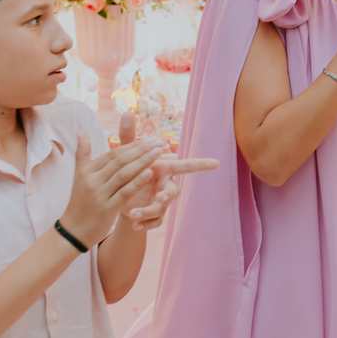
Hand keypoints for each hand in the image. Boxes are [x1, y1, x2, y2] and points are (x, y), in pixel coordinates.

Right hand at [58, 127, 165, 248]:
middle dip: (142, 150)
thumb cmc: (80, 201)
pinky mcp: (106, 208)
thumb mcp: (79, 176)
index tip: (151, 139)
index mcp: (87, 170)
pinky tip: (150, 173)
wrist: (73, 231)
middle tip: (160, 142)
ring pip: (123, 174)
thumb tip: (81, 131)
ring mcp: (98, 194)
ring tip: (159, 153)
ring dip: (143, 161)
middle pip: (120, 160)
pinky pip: (124, 192)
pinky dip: (137, 182)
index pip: (114, 153)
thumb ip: (82, 154)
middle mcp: (92, 180)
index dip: (133, 145)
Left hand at [114, 113, 219, 230]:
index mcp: (164, 169)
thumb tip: (126, 113)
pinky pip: (155, 222)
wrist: (119, 195)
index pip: (185, 165)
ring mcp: (161, 201)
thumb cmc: (129, 171)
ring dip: (149, 211)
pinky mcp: (153, 214)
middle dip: (167, 195)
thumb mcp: (126, 155)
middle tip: (160, 198)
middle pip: (173, 191)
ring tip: (133, 214)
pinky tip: (133, 224)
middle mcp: (165, 185)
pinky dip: (144, 224)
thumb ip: (129, 136)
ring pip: (162, 208)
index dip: (201, 164)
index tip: (217, 163)